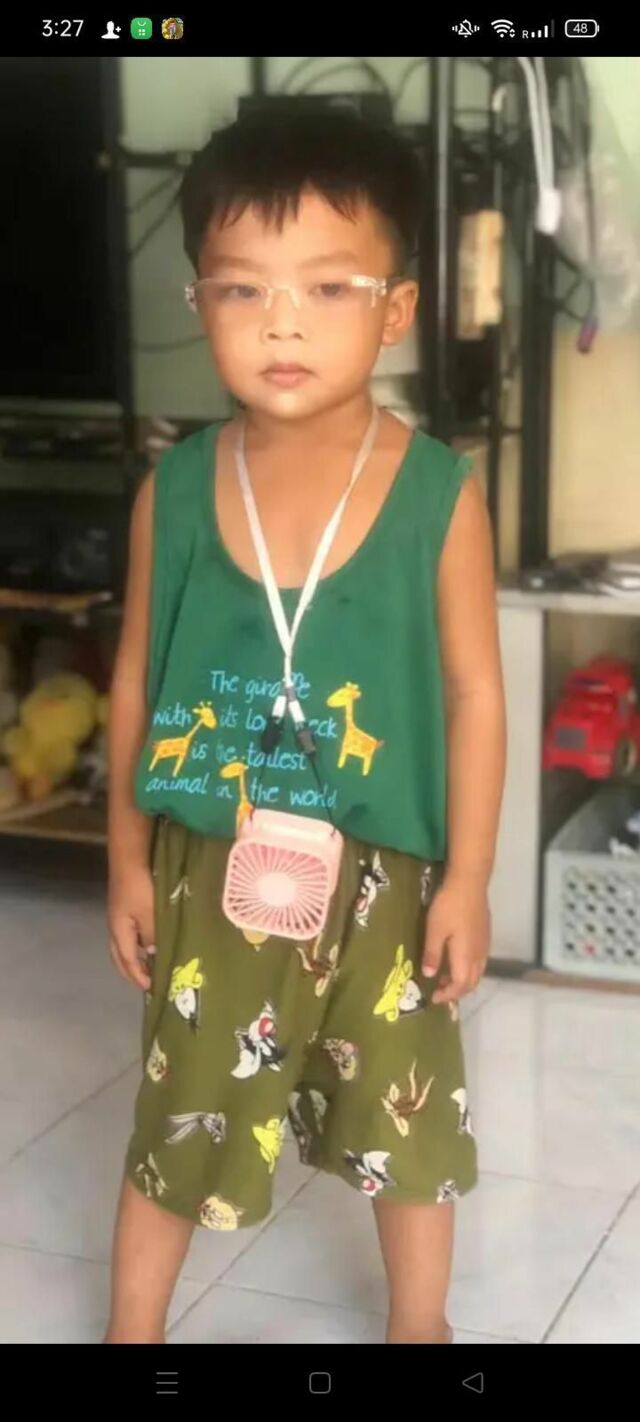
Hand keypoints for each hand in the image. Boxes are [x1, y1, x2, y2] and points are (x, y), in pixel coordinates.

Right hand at [108, 863, 155, 990]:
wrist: (129, 858)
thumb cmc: (140, 889)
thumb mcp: (149, 915)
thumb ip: (153, 937)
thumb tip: (154, 955)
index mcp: (119, 933)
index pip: (127, 962)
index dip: (139, 977)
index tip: (152, 988)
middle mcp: (115, 928)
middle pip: (120, 957)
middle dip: (132, 972)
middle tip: (147, 982)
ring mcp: (118, 917)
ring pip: (124, 946)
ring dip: (135, 959)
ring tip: (150, 965)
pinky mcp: (125, 908)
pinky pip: (130, 934)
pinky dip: (138, 945)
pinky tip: (150, 942)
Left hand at [422, 871, 490, 1004]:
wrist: (469, 883)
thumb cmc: (449, 906)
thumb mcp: (434, 930)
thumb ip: (432, 954)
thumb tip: (429, 976)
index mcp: (466, 957)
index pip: (460, 985)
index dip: (448, 995)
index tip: (434, 998)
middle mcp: (479, 955)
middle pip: (472, 982)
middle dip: (457, 991)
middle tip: (439, 990)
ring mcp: (485, 945)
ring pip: (477, 972)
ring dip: (463, 980)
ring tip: (445, 976)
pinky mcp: (485, 935)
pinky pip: (479, 961)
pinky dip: (468, 968)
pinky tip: (456, 959)